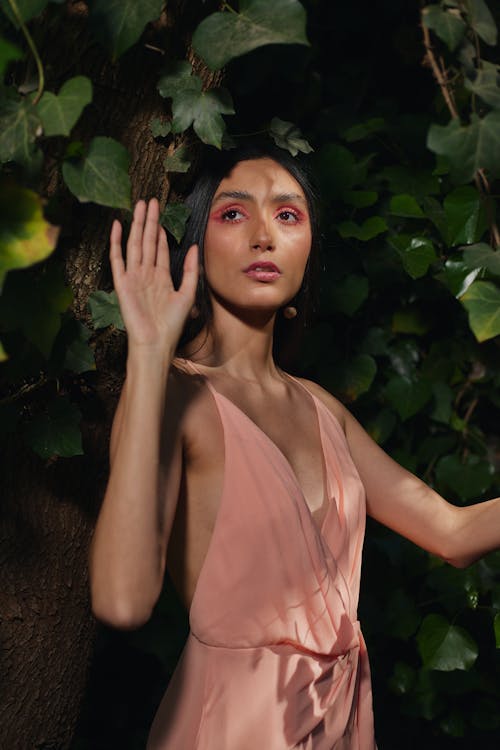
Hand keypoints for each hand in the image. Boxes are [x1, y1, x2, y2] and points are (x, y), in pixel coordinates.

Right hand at [109, 198, 197, 354]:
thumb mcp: (187, 294)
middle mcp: (146, 274)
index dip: (160, 231)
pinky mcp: (122, 283)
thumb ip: (191, 270)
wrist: (156, 342)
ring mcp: (133, 277)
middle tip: (150, 200)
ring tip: (139, 205)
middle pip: (147, 241)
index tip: (160, 214)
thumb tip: (194, 247)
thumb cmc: (172, 324)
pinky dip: (116, 242)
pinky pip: (117, 259)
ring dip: (136, 225)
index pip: (159, 249)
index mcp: (161, 277)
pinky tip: (118, 226)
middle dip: (148, 221)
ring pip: (134, 244)